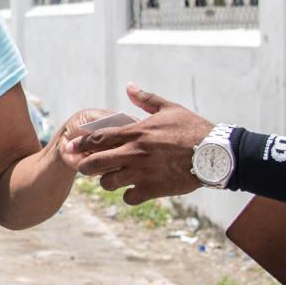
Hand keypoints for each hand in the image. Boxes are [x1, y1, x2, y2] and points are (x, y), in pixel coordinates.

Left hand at [63, 84, 213, 203]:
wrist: (215, 153)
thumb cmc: (193, 128)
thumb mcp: (169, 108)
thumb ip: (145, 99)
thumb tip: (129, 86)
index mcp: (136, 133)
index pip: (97, 138)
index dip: (79, 144)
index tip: (70, 147)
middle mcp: (134, 153)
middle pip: (94, 164)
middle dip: (86, 167)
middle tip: (88, 167)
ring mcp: (142, 173)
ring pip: (108, 183)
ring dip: (108, 182)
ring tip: (114, 178)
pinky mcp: (153, 189)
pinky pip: (128, 198)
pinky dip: (129, 196)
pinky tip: (134, 190)